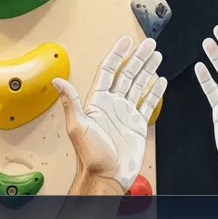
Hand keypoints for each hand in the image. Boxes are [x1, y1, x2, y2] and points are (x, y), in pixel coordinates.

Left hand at [53, 36, 166, 191]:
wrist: (106, 177)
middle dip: (138, 57)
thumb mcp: (78, 126)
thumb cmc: (91, 157)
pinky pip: (148, 103)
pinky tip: (160, 80)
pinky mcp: (137, 124)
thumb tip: (57, 81)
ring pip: (139, 84)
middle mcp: (112, 104)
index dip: (118, 54)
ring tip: (156, 55)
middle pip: (127, 73)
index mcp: (98, 101)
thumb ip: (70, 102)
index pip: (109, 70)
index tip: (126, 41)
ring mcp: (126, 113)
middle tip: (149, 44)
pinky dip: (155, 91)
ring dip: (148, 69)